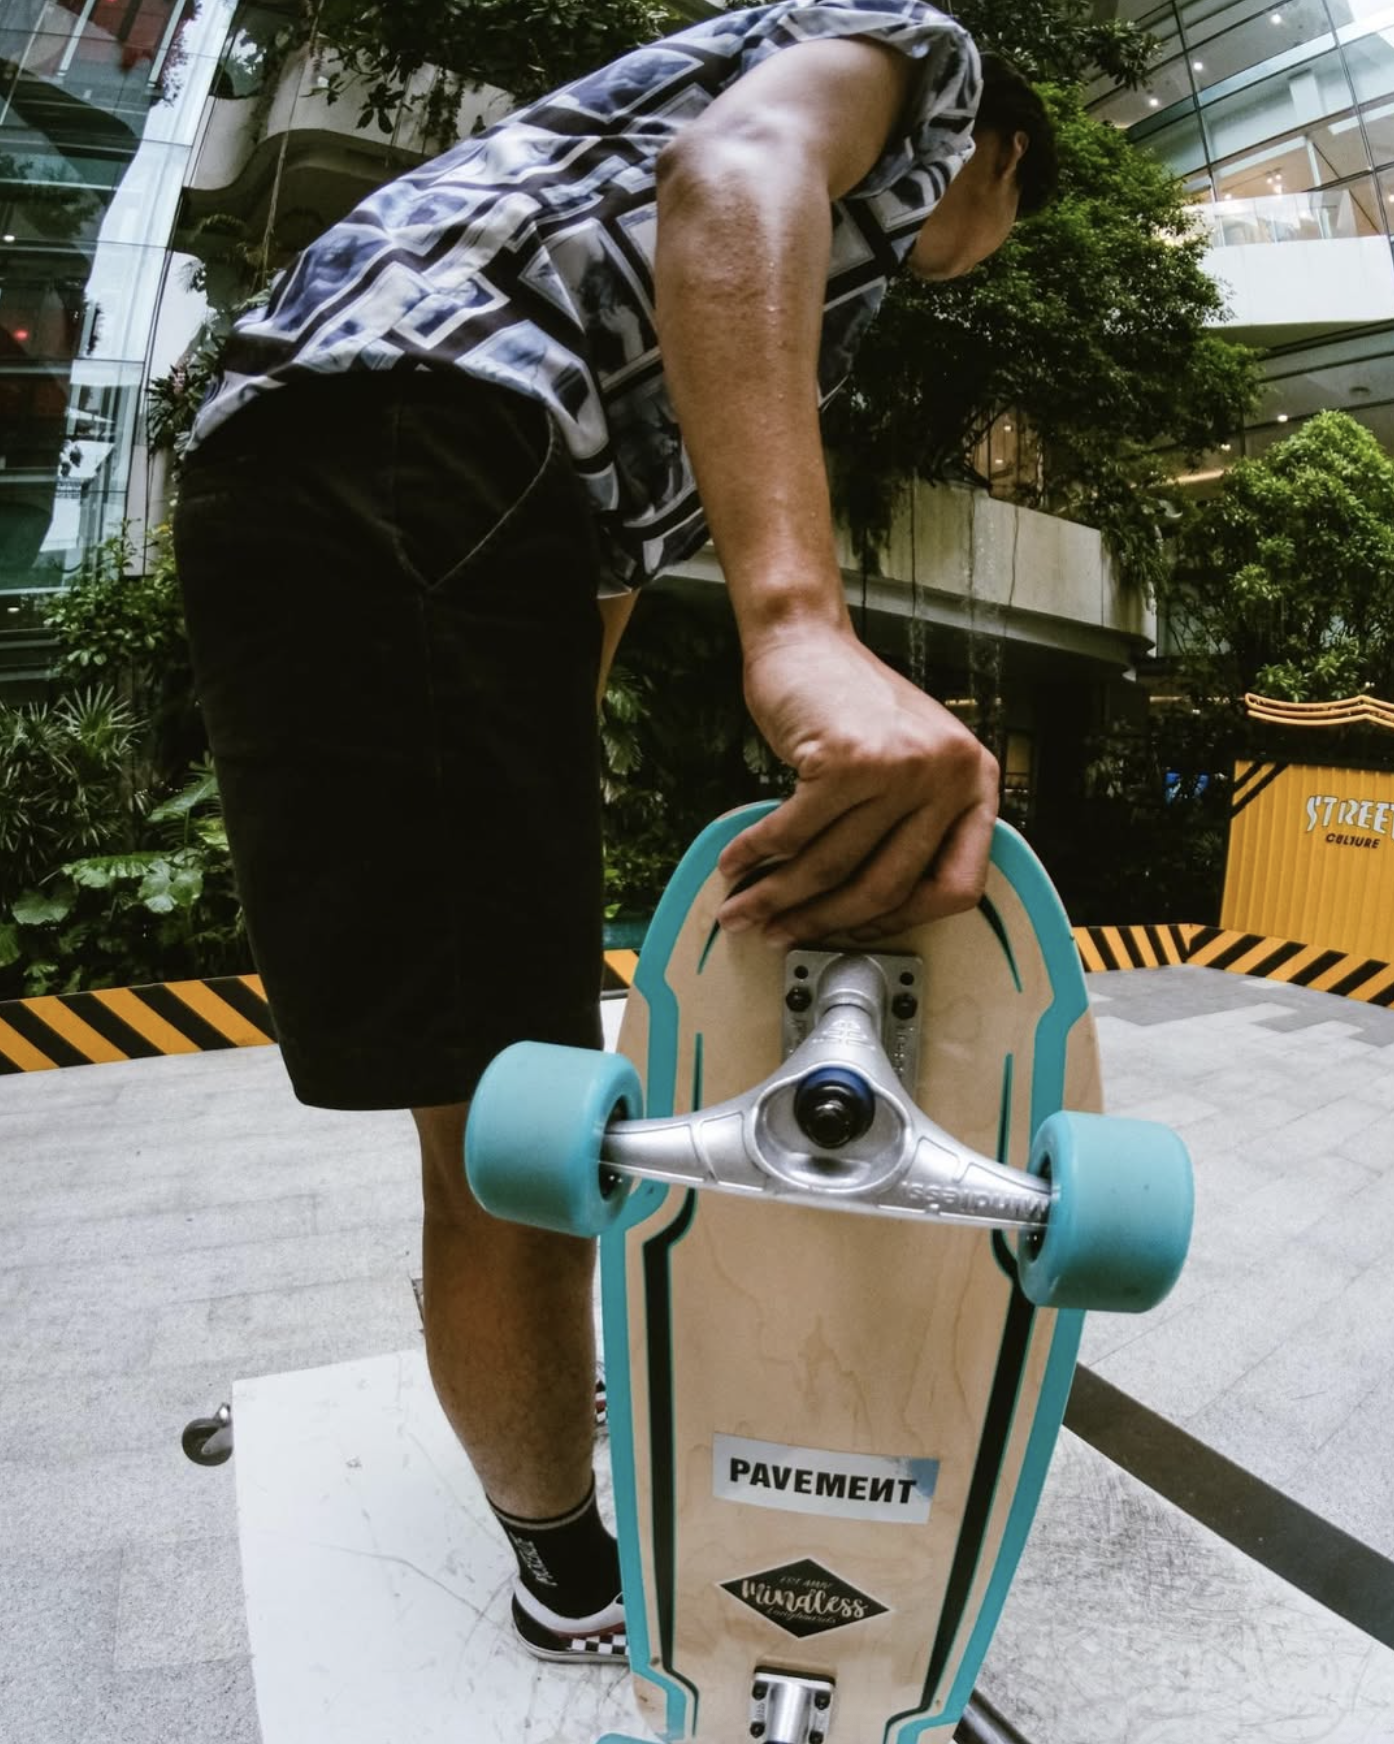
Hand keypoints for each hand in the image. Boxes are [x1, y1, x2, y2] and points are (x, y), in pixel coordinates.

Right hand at [717, 625, 998, 943]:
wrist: (808, 642)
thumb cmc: (853, 703)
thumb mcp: (910, 762)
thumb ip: (909, 825)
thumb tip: (866, 913)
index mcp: (975, 783)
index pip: (957, 886)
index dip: (901, 921)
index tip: (858, 932)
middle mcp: (949, 776)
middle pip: (885, 886)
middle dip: (822, 921)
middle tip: (782, 933)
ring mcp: (901, 767)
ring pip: (832, 865)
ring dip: (777, 896)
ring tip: (744, 909)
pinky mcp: (846, 760)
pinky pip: (793, 833)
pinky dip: (756, 854)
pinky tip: (735, 865)